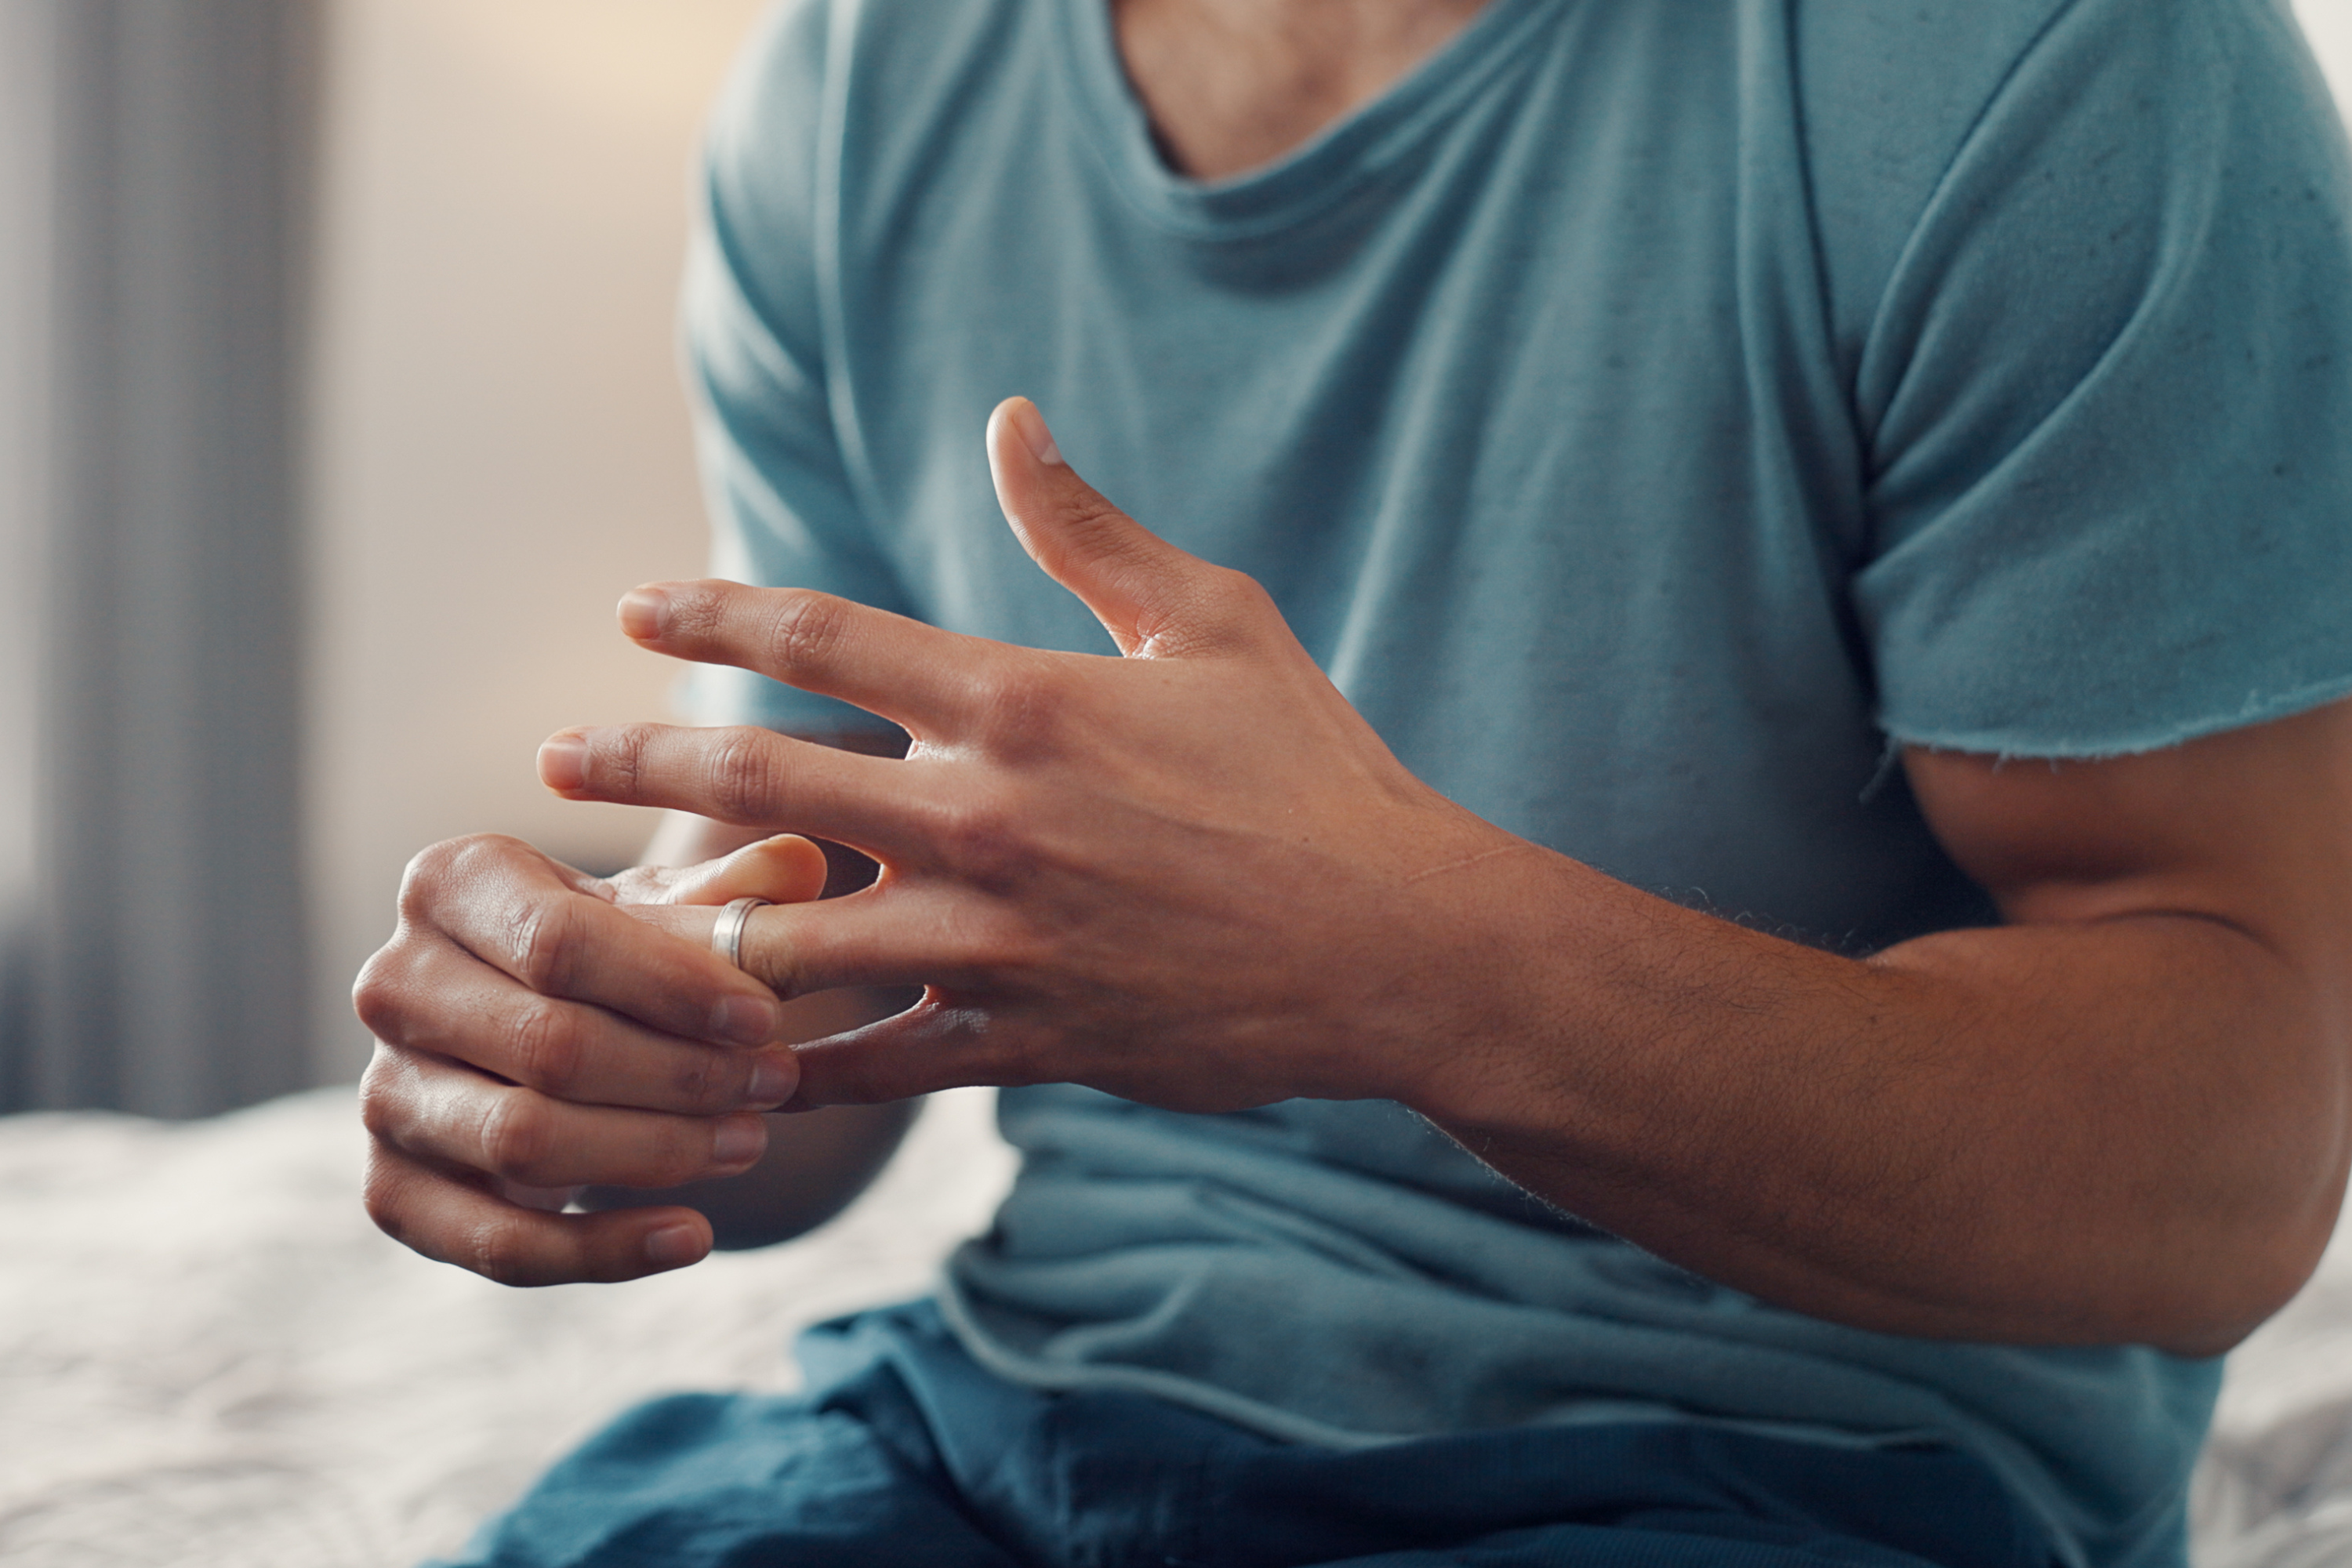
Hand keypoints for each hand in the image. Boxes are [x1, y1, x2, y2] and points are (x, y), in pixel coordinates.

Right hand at [354, 831, 827, 1283]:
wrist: (549, 1026)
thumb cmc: (617, 952)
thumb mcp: (670, 908)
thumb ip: (733, 890)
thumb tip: (802, 863)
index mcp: (450, 883)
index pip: (562, 942)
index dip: (673, 987)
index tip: (767, 1019)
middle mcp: (394, 983)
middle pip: (548, 1045)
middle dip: (679, 1073)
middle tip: (776, 1084)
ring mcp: (382, 1090)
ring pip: (523, 1140)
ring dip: (654, 1151)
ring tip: (750, 1140)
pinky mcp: (391, 1188)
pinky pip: (495, 1242)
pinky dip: (599, 1251)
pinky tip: (691, 1237)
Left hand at [536, 398, 1533, 1112]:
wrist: (1399, 947)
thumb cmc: (1313, 771)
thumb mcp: (1212, 621)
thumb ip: (1088, 526)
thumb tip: (1008, 418)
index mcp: (1021, 702)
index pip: (818, 636)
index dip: (706, 615)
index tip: (631, 609)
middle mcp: (984, 821)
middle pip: (756, 783)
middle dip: (634, 767)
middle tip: (548, 766)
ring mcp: (995, 946)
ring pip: (783, 945)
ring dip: (683, 934)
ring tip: (609, 927)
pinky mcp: (1022, 1045)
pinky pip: (867, 1066)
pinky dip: (788, 1070)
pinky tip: (725, 1070)